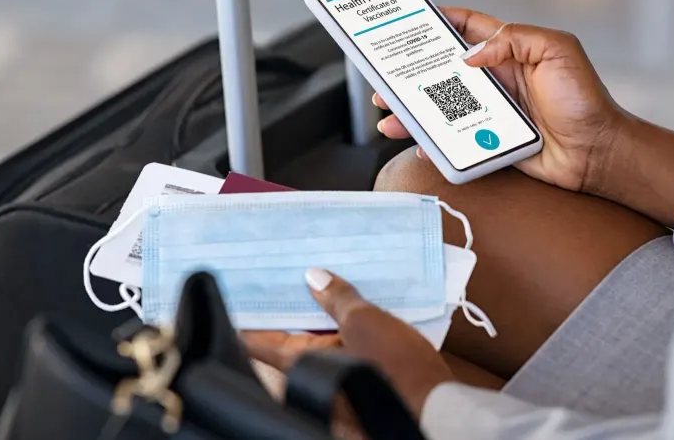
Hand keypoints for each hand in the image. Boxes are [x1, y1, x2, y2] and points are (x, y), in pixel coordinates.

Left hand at [242, 269, 453, 419]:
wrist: (435, 404)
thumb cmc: (397, 368)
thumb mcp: (366, 321)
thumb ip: (338, 298)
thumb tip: (314, 277)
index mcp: (301, 362)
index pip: (257, 339)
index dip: (246, 313)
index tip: (239, 288)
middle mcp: (311, 372)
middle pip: (287, 333)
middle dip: (289, 302)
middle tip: (284, 268)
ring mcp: (334, 374)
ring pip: (314, 337)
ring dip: (317, 310)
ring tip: (318, 275)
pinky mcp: (357, 373)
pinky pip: (337, 343)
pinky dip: (338, 323)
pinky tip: (349, 299)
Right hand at [375, 7, 624, 192]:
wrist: (596, 152)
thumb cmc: (585, 100)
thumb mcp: (557, 50)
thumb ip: (515, 39)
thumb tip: (472, 54)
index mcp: (510, 51)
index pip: (469, 27)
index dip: (442, 20)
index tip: (413, 18)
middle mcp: (497, 79)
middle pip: (444, 71)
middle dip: (412, 72)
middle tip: (386, 75)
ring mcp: (491, 111)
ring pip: (442, 107)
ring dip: (413, 110)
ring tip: (389, 114)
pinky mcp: (490, 140)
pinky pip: (454, 141)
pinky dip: (434, 144)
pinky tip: (420, 145)